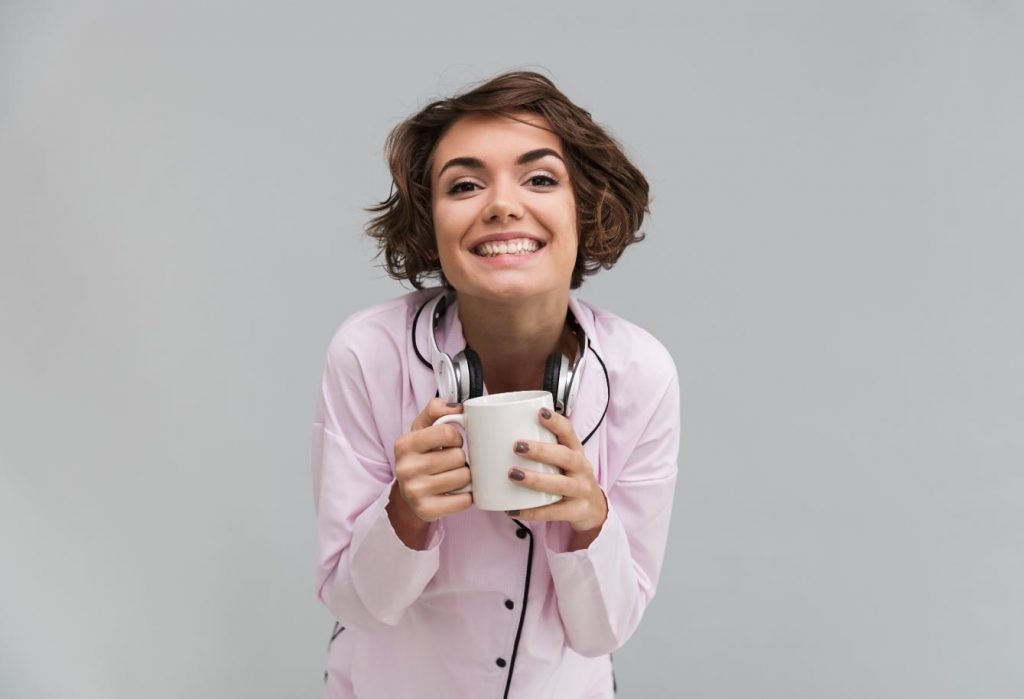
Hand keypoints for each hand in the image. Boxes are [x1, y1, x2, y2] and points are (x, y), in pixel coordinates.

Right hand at [389, 399, 472, 534]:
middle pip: (458, 457)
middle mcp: (405, 468)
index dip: (456, 437)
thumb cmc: (421, 455)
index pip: (448, 433)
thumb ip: (436, 409)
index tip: (450, 443)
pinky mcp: (426, 510)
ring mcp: (414, 492)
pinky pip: (464, 500)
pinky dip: (466, 496)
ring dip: (465, 477)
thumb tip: (457, 407)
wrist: (408, 494)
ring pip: (464, 477)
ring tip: (452, 476)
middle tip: (449, 463)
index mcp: (404, 444)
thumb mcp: (422, 428)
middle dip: (460, 459)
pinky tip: (456, 493)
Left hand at [505, 407, 607, 532]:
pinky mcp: (577, 511)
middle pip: (565, 457)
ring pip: (560, 484)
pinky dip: (533, 512)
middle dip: (541, 451)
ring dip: (536, 479)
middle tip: (517, 446)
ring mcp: (581, 490)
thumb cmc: (569, 477)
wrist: (595, 509)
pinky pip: (554, 512)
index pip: (569, 432)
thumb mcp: (563, 460)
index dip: (556, 422)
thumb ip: (542, 448)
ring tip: (513, 474)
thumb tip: (498, 432)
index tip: (540, 412)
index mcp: (576, 451)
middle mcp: (582, 469)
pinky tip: (513, 510)